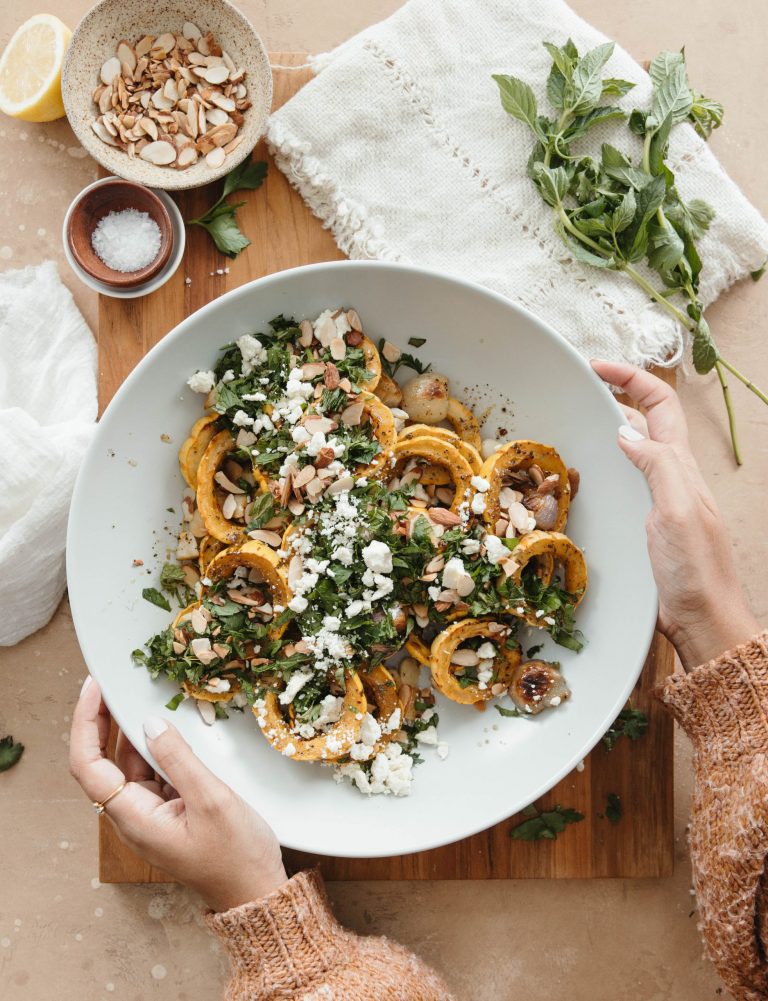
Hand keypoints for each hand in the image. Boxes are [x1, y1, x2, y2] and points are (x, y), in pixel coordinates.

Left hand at [69, 677, 287, 910]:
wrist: (255, 890)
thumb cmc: (235, 854)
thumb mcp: (211, 800)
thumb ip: (178, 760)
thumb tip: (151, 722)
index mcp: (134, 819)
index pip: (89, 766)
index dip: (85, 725)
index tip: (94, 690)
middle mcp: (133, 817)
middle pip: (102, 763)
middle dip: (101, 722)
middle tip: (111, 684)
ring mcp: (149, 815)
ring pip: (128, 766)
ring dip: (130, 732)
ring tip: (137, 696)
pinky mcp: (167, 812)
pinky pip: (151, 774)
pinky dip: (153, 747)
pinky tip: (165, 726)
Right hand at [592, 360, 758, 670]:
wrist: (701, 621)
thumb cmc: (694, 571)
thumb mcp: (679, 511)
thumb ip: (658, 466)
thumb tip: (626, 429)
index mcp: (681, 468)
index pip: (660, 405)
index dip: (632, 379)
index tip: (597, 367)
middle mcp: (671, 477)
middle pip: (646, 420)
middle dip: (617, 394)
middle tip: (579, 387)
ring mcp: (658, 500)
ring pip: (634, 449)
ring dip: (609, 427)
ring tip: (577, 420)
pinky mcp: (645, 522)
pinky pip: (625, 480)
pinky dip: (605, 463)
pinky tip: (585, 473)